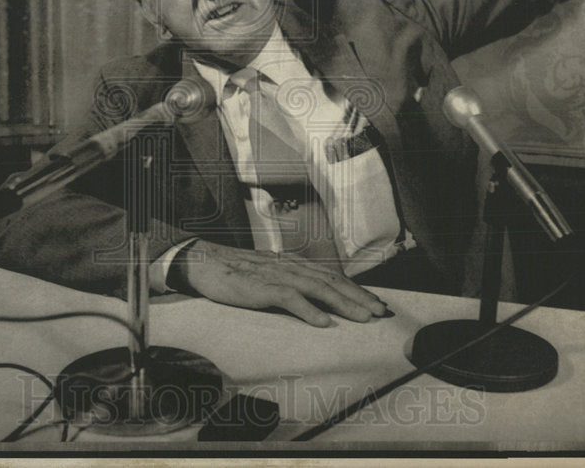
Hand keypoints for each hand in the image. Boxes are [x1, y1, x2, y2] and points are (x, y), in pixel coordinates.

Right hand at [170, 239, 387, 326]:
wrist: (205, 262)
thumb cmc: (236, 273)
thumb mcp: (269, 274)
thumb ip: (290, 284)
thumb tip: (313, 300)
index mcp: (293, 265)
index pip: (332, 276)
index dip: (356, 289)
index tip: (376, 303)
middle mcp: (290, 267)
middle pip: (332, 281)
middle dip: (358, 296)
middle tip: (380, 312)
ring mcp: (277, 276)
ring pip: (318, 288)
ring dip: (343, 303)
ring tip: (362, 317)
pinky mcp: (261, 287)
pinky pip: (289, 299)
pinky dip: (308, 310)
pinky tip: (323, 322)